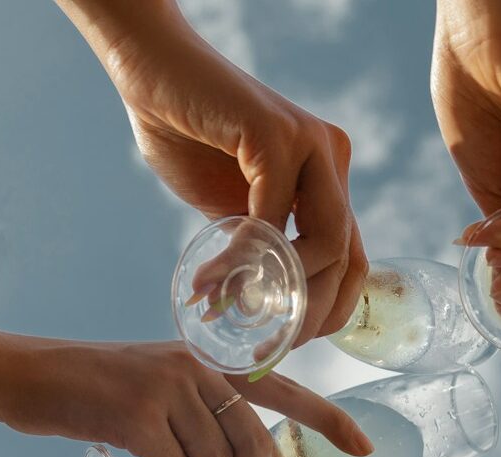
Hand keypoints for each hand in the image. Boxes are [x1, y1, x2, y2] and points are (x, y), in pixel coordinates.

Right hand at [1, 339, 368, 456]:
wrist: (28, 373)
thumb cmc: (95, 389)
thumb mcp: (162, 384)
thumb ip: (204, 415)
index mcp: (213, 362)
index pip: (286, 392)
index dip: (329, 421)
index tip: (367, 448)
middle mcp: (199, 370)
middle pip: (257, 445)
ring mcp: (169, 390)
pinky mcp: (136, 418)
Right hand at [70, 1, 364, 343]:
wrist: (148, 70)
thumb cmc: (183, 133)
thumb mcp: (232, 206)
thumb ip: (256, 246)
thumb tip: (258, 303)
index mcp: (329, 176)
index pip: (352, 256)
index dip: (329, 307)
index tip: (292, 340)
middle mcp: (332, 158)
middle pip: (348, 257)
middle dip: (312, 310)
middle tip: (272, 341)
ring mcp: (312, 144)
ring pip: (325, 242)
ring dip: (281, 289)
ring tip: (236, 308)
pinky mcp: (278, 135)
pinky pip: (272, 218)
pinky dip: (244, 257)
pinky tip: (215, 277)